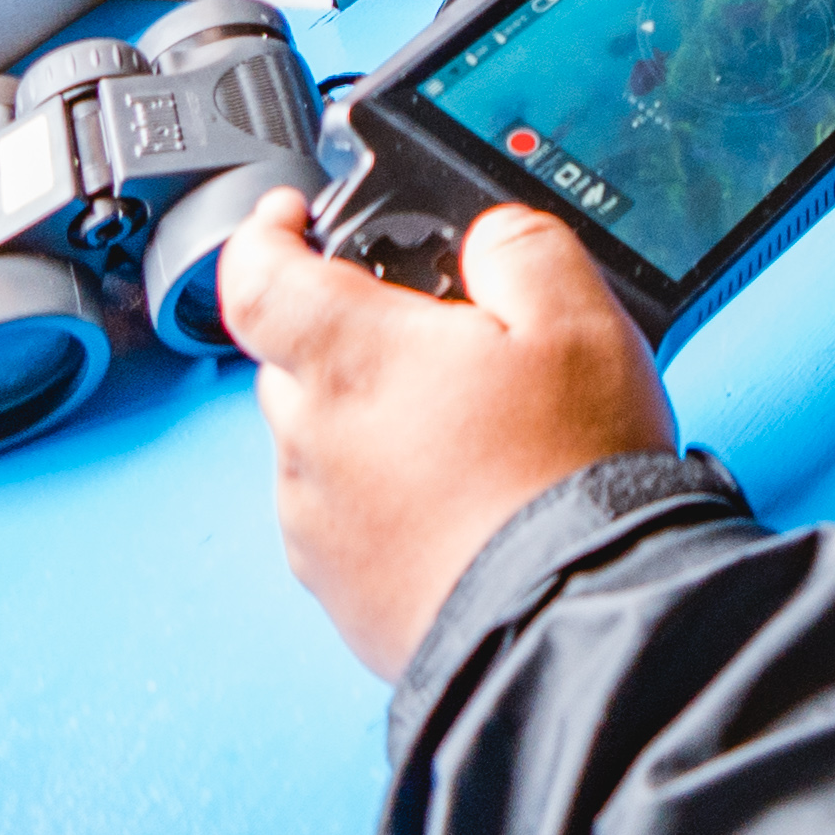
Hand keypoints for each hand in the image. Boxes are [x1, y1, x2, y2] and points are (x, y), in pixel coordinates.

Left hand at [220, 197, 675, 680]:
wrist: (568, 616)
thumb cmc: (566, 470)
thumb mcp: (579, 316)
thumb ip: (521, 246)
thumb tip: (488, 234)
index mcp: (351, 359)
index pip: (254, 275)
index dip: (266, 233)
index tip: (290, 218)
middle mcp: (311, 439)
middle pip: (292, 359)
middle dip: (348, 334)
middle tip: (437, 336)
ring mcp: (316, 521)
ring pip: (319, 438)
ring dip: (370, 419)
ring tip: (471, 431)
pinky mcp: (336, 587)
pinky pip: (341, 513)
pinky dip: (384, 493)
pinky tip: (460, 498)